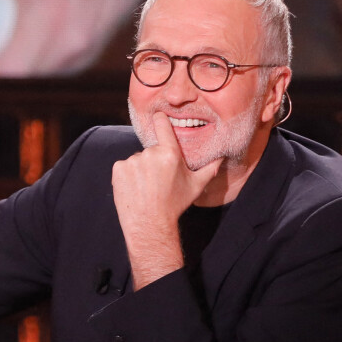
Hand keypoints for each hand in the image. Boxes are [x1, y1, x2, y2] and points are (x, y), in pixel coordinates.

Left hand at [0, 0, 155, 75]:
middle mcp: (69, 43)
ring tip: (7, 29)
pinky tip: (31, 32)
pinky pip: (44, 72)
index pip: (5, 70)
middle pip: (14, 78)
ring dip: (9, 62)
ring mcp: (78, 58)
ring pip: (28, 78)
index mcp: (50, 10)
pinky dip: (29, 58)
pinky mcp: (80, 63)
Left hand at [113, 113, 222, 288]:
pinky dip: (127, 175)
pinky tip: (135, 189)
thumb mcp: (196, 186)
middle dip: (154, 160)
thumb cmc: (174, 204)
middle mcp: (150, 154)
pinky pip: (124, 167)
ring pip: (137, 159)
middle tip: (158, 180)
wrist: (150, 224)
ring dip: (140, 169)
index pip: (162, 123)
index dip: (160, 119)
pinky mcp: (118, 169)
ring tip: (146, 187)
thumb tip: (222, 156)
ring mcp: (132, 161)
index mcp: (169, 153)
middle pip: (151, 149)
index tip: (159, 117)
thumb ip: (210, 168)